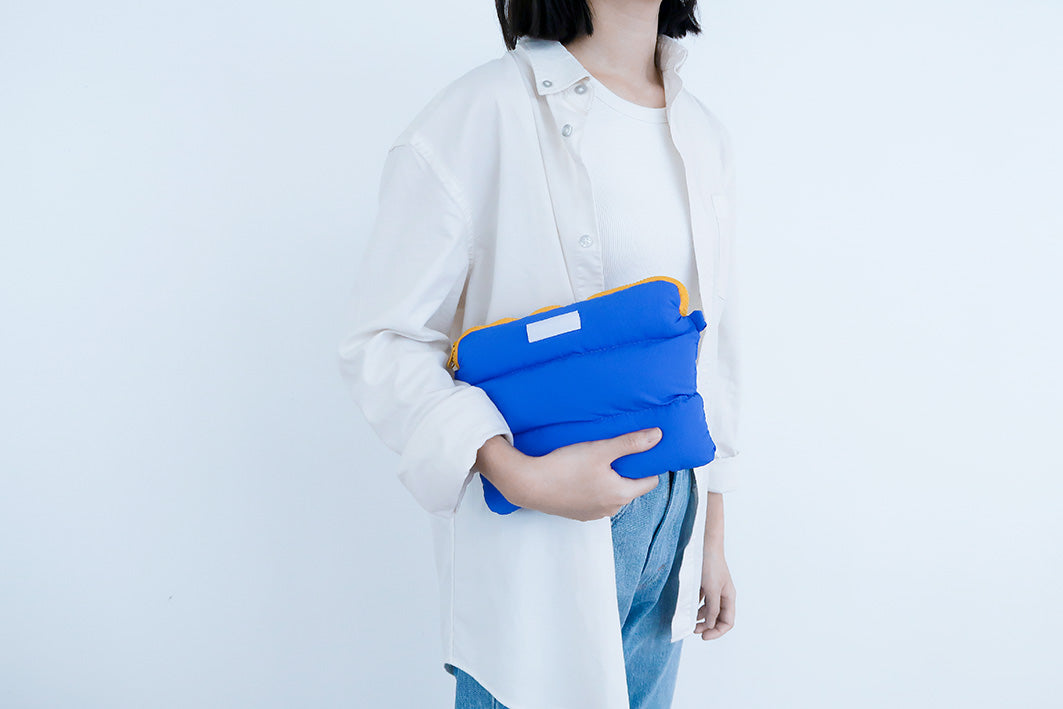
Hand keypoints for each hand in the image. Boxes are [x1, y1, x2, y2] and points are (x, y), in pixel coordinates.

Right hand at [480, 427, 664, 521]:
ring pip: (610, 493)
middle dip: (624, 471)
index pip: (649, 482)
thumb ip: (630, 443)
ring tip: (594, 461)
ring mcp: (593, 514)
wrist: (528, 484)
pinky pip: (593, 499)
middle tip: (612, 451)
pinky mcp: (577, 513)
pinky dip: (591, 487)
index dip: (645, 465)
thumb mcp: (601, 449)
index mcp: (621, 495)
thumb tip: (658, 436)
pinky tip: (578, 474)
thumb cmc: (564, 467)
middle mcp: (610, 509)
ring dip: (607, 479)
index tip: (636, 451)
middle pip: (629, 487)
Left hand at [695, 540, 735, 639]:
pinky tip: (688, 607)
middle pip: (718, 618)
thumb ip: (712, 608)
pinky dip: (695, 607)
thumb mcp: (712, 589)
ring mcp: (713, 590)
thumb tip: (711, 625)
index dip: (717, 632)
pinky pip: (701, 601)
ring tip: (689, 620)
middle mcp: (723, 595)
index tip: (703, 636)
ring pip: (708, 611)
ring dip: (700, 618)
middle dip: (707, 626)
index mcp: (729, 597)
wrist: (703, 544)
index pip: (727, 622)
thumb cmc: (710, 565)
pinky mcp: (704, 584)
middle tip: (692, 630)